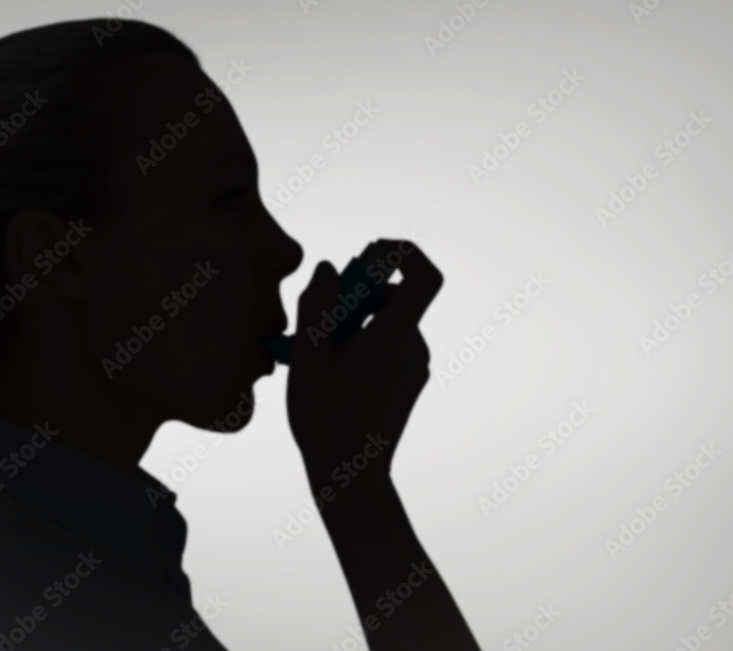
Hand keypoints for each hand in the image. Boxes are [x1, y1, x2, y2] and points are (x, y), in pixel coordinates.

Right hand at [286, 239, 441, 483]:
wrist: (350, 479)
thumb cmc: (326, 420)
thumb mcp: (308, 357)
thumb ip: (317, 306)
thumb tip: (328, 270)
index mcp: (394, 337)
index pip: (424, 276)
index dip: (403, 254)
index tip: (371, 254)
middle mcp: (414, 348)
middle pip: (395, 298)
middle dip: (357, 295)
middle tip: (319, 314)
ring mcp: (414, 368)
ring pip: (387, 324)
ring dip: (354, 324)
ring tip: (315, 352)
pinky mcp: (408, 383)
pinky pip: (388, 347)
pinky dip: (362, 345)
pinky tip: (329, 371)